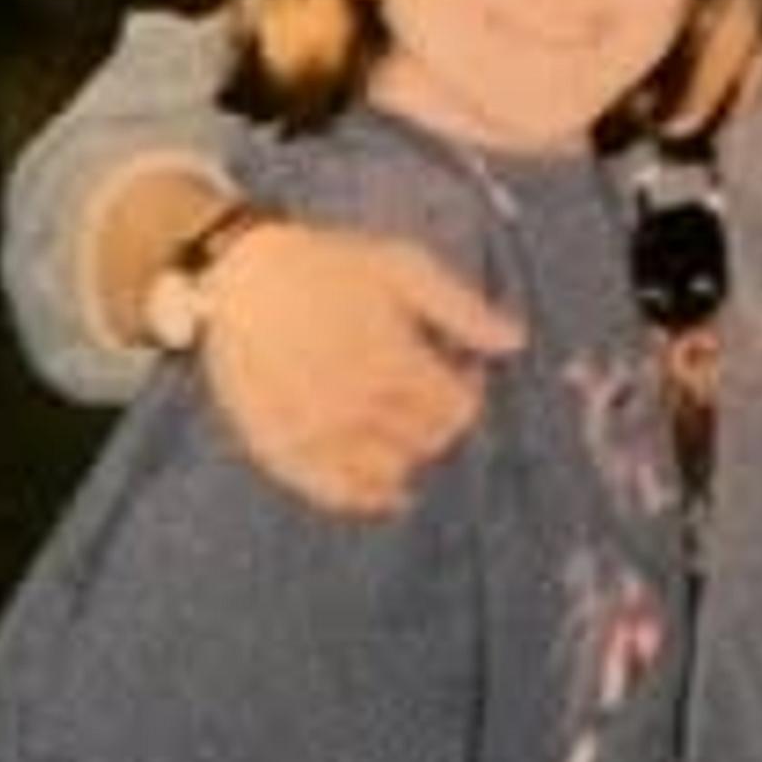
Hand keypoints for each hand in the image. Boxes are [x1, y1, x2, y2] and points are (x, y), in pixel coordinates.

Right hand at [204, 221, 518, 515]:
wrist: (244, 275)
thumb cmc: (331, 265)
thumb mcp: (406, 268)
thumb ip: (464, 310)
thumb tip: (517, 343)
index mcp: (393, 364)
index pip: (458, 410)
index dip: (470, 388)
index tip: (461, 364)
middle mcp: (355, 408)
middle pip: (427, 442)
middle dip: (440, 417)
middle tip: (427, 388)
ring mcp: (313, 434)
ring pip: (386, 474)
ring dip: (406, 455)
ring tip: (399, 425)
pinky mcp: (277, 447)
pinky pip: (329, 492)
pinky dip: (362, 497)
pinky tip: (383, 493)